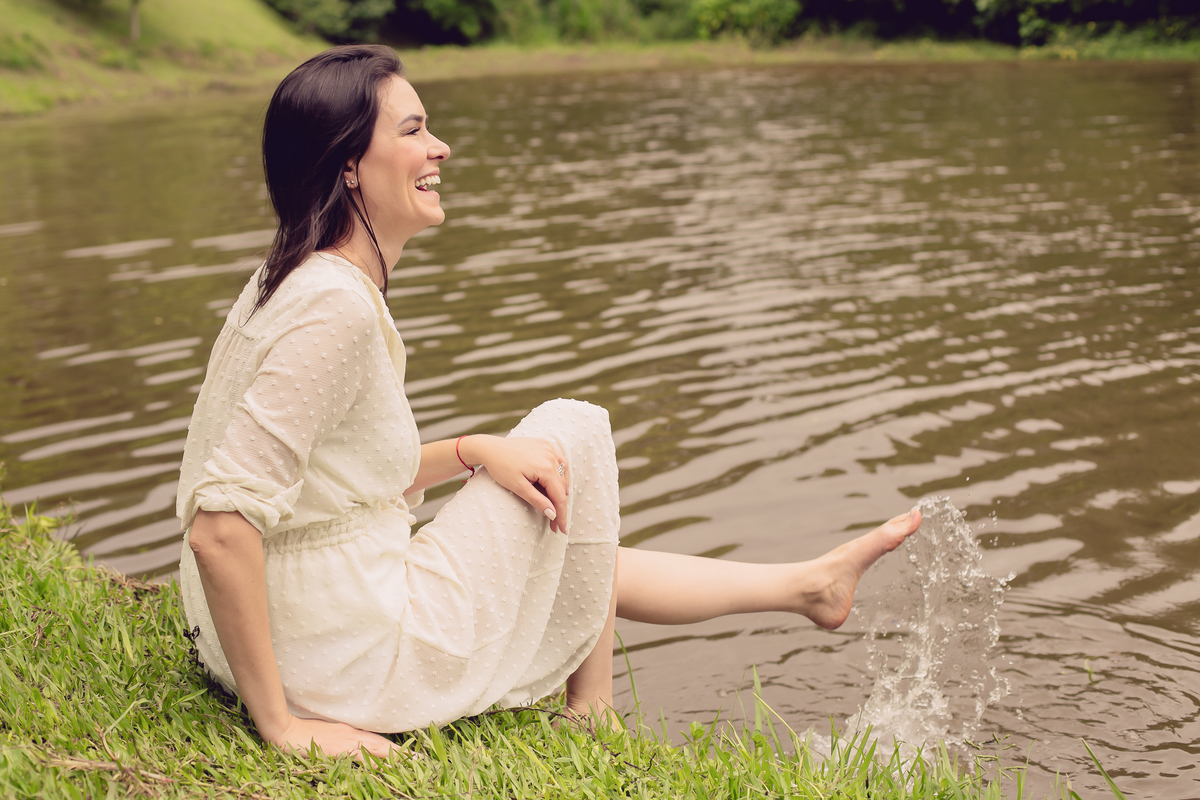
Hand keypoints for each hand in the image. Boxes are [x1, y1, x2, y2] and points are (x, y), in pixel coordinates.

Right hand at [267, 714, 399, 760]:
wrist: (285, 730)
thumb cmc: (300, 731)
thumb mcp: (323, 733)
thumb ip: (336, 737)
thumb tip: (343, 745)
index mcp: (348, 731)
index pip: (375, 739)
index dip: (391, 746)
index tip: (406, 751)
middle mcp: (351, 735)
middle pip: (380, 743)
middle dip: (399, 752)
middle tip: (418, 758)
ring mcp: (347, 742)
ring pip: (377, 749)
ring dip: (394, 755)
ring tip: (411, 761)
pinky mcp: (340, 750)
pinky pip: (362, 756)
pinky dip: (376, 761)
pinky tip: (386, 765)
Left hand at [462, 435, 569, 532]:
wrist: (490, 448)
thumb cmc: (501, 467)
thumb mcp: (518, 487)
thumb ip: (537, 500)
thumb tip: (552, 514)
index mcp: (545, 467)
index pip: (559, 496)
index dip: (561, 514)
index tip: (562, 529)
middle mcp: (550, 456)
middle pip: (561, 487)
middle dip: (559, 505)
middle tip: (555, 523)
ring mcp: (549, 448)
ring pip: (562, 474)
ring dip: (561, 490)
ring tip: (558, 506)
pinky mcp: (545, 444)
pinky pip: (559, 461)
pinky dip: (560, 473)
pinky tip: (559, 482)